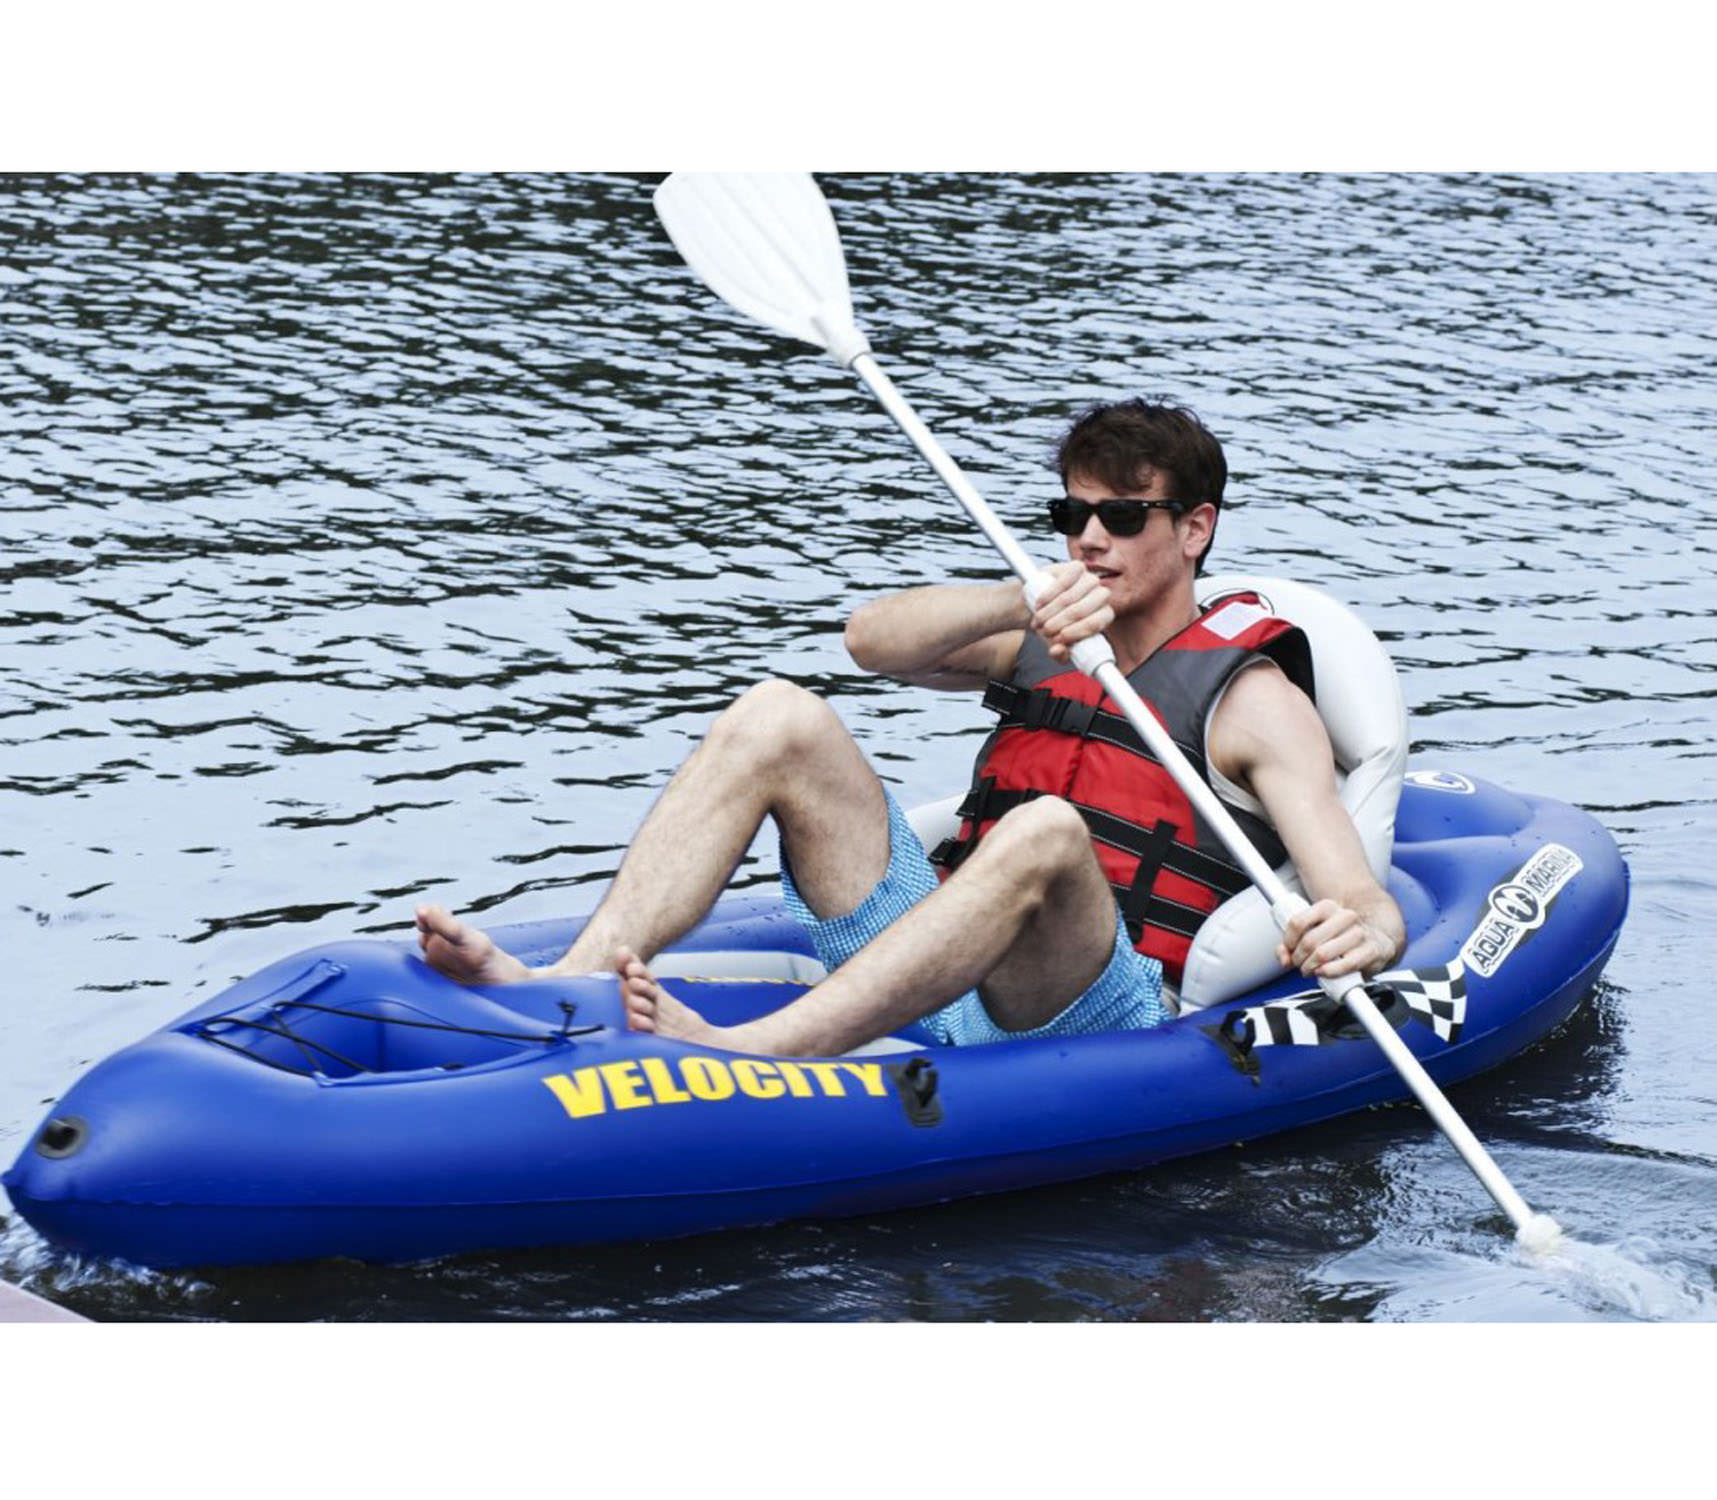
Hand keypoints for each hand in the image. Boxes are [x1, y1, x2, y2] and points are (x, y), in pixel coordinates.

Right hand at [1026, 561, 1113, 662]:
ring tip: (1039, 621)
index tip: (1058, 640)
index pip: (1096, 623)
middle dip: (1060, 623)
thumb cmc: (1052, 626)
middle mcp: (1101, 595)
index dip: (1076, 633)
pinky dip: (1049, 595)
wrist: (1035, 605)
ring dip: (1051, 612)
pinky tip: (1040, 604)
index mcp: (1104, 615)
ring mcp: (1090, 579)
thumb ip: (1060, 654)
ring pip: (1070, 597)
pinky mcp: (1076, 568)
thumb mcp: (1055, 645)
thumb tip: (1058, 651)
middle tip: (1045, 631)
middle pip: (1082, 610)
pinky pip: (1064, 581)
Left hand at [1276, 899, 1398, 979]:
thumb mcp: (1313, 934)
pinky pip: (1345, 964)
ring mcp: (1359, 933)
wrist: (1376, 942)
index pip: (1298, 922)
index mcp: (1327, 907)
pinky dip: (1329, 972)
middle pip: (1309, 940)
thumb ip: (1290, 945)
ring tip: (1311, 970)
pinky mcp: (1371, 950)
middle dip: (1298, 958)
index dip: (1288, 941)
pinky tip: (1323, 972)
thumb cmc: (1339, 939)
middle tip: (1300, 965)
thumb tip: (1283, 958)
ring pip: (1324, 953)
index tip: (1289, 950)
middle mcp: (1344, 916)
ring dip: (1311, 967)